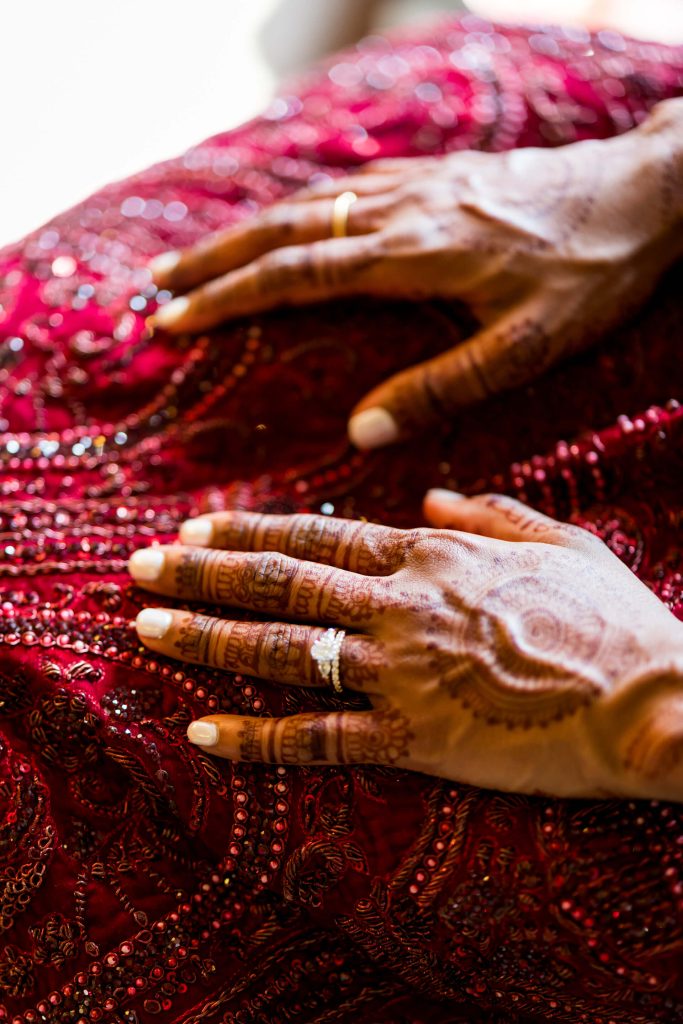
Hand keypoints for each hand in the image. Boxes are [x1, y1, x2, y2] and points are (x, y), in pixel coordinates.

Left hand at [129, 492, 682, 799]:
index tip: (194, 527)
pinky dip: (256, 738)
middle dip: (202, 572)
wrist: (656, 699)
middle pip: (281, 581)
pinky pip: (318, 739)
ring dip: (207, 637)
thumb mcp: (556, 542)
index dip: (248, 532)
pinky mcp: (415, 740)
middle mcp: (403, 604)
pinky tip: (203, 733)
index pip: (317, 535)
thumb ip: (488, 511)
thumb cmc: (613, 619)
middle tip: (140, 565)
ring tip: (147, 628)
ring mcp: (402, 672)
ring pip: (283, 648)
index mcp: (434, 554)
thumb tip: (428, 498)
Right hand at [150, 99, 682, 448]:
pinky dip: (293, 209)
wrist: (645, 191)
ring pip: (308, 203)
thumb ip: (442, 387)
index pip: (299, 275)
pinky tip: (280, 224)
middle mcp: (402, 210)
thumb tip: (362, 430)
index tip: (175, 318)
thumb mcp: (527, 345)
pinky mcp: (434, 175)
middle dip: (214, 259)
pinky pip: (343, 187)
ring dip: (245, 232)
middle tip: (158, 287)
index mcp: (415, 255)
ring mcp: (416, 185)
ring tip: (195, 258)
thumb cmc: (591, 273)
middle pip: (286, 229)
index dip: (230, 297)